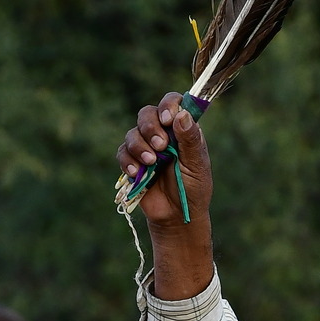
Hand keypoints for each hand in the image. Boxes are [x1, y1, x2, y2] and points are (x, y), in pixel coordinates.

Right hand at [120, 92, 214, 301]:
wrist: (177, 217)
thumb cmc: (193, 190)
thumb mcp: (197, 165)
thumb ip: (190, 140)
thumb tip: (183, 114)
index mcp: (182, 130)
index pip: (173, 103)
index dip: (168, 105)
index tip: (168, 118)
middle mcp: (163, 134)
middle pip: (147, 113)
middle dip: (150, 126)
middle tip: (161, 145)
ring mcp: (146, 147)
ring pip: (133, 133)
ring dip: (140, 145)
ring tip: (152, 163)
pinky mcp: (133, 162)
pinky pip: (123, 153)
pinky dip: (128, 161)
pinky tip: (137, 173)